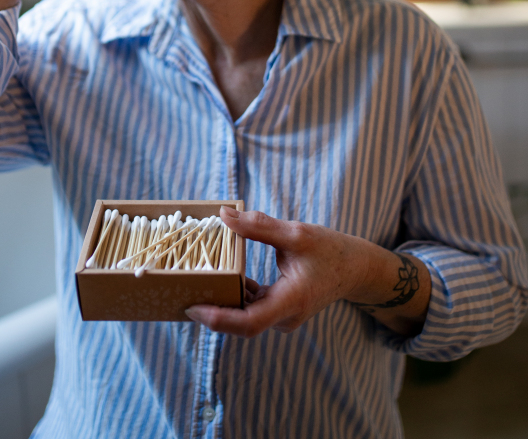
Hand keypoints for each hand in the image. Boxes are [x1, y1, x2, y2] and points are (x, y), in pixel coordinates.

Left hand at [186, 207, 429, 338]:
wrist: (355, 268)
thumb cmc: (330, 249)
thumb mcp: (295, 233)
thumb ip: (259, 225)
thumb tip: (224, 214)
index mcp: (290, 302)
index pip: (248, 322)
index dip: (218, 319)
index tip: (192, 308)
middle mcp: (285, 317)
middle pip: (241, 322)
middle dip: (212, 309)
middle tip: (181, 290)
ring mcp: (282, 316)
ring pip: (244, 315)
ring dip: (221, 300)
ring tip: (193, 280)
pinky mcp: (279, 309)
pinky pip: (251, 307)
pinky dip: (235, 293)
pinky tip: (220, 275)